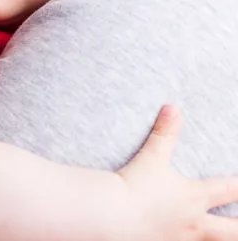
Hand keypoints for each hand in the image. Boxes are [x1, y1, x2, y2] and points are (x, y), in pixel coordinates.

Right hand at [118, 105, 237, 239]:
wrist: (110, 214)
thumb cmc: (132, 185)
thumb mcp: (151, 158)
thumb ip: (164, 134)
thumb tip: (172, 108)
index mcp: (194, 197)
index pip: (233, 190)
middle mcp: (194, 222)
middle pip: (234, 231)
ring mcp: (180, 239)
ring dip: (220, 237)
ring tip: (222, 234)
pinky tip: (180, 238)